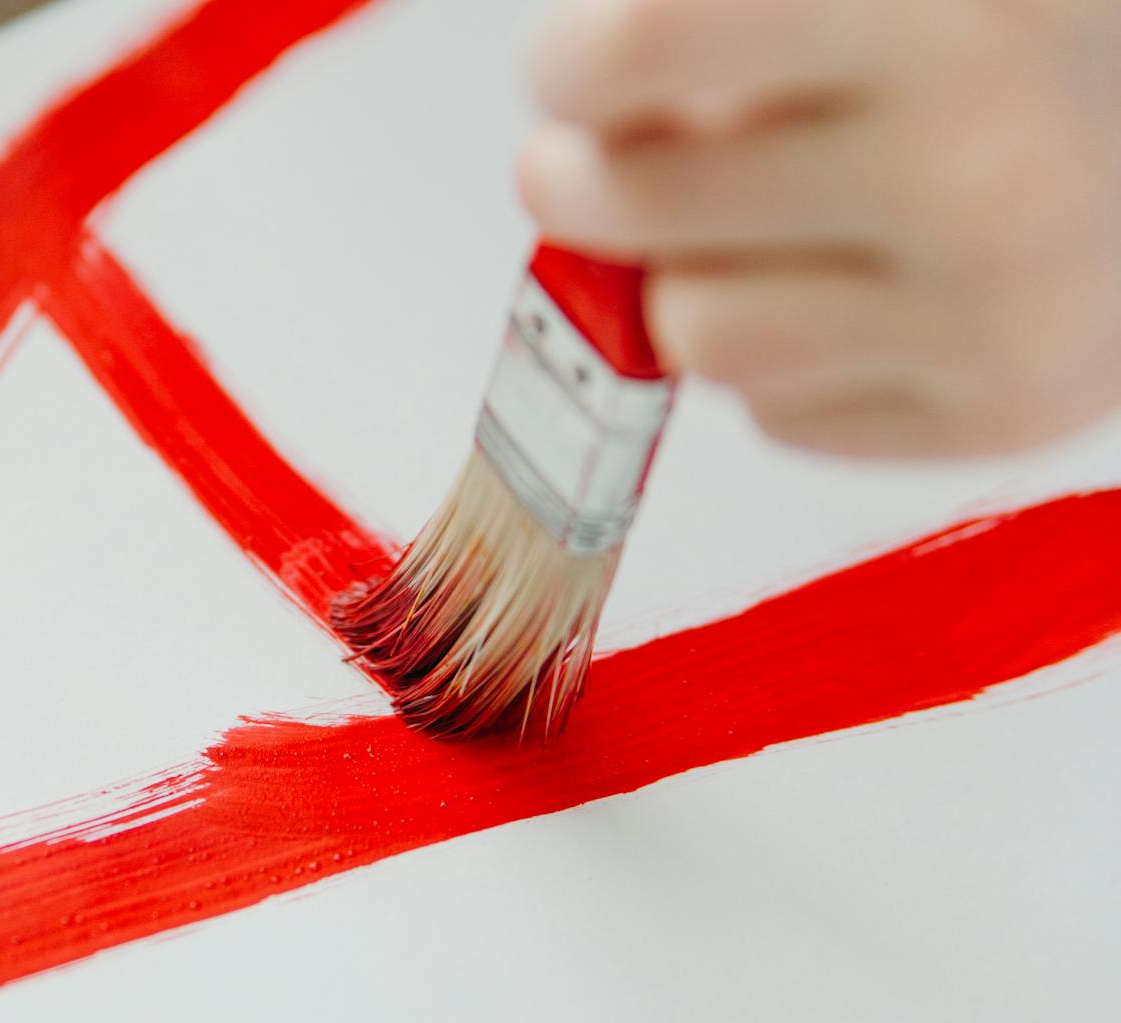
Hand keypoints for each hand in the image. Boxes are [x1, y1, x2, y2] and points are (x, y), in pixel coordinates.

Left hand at [519, 0, 1120, 457]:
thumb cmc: (1019, 42)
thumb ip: (738, 24)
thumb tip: (584, 119)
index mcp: (943, 16)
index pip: (646, 44)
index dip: (572, 66)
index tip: (571, 77)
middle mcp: (974, 173)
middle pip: (637, 209)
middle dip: (588, 187)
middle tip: (586, 168)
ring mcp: (997, 312)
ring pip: (692, 336)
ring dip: (690, 283)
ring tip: (762, 230)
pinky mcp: (1002, 415)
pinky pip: (778, 415)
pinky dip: (782, 363)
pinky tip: (857, 294)